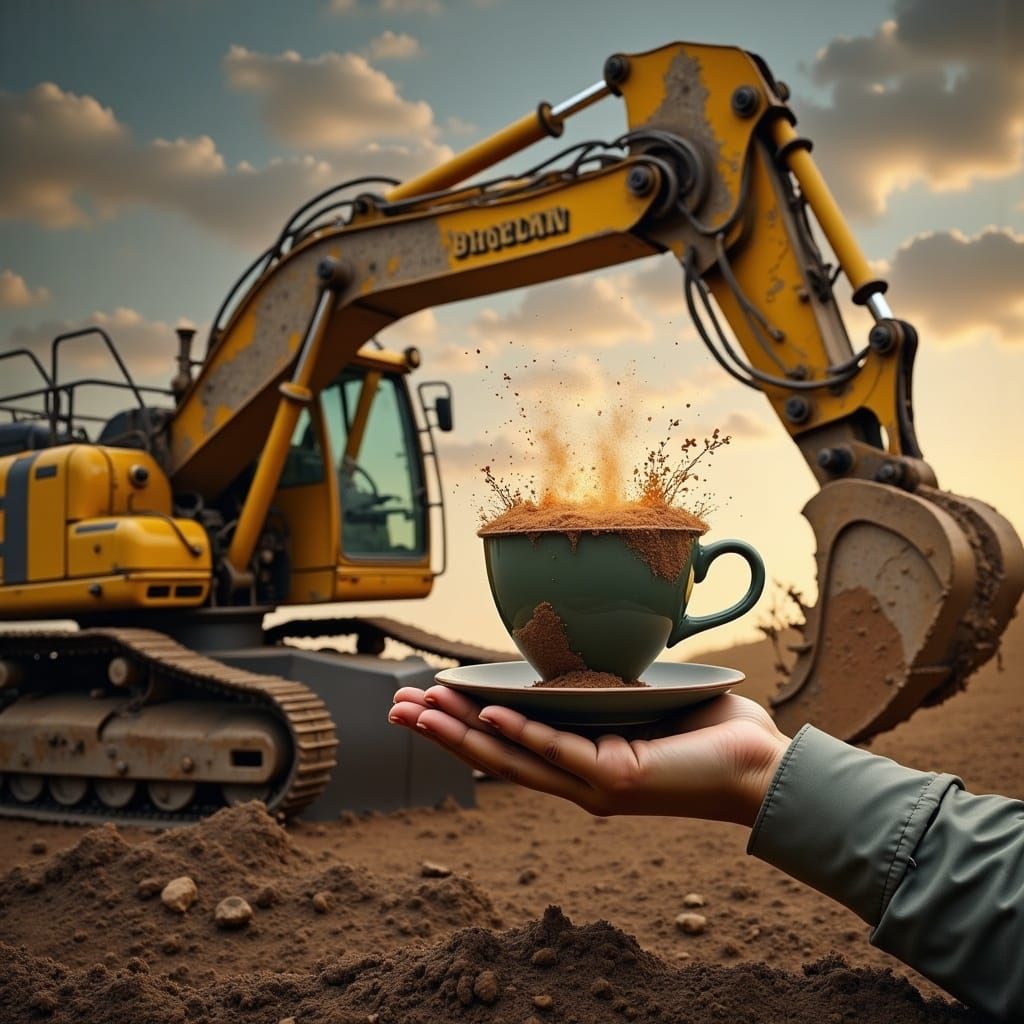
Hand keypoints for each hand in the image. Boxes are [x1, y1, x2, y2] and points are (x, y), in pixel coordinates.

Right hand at [389, 686, 790, 827]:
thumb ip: (606, 683)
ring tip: (419, 712)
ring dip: (463, 733)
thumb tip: (582, 645)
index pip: (508, 741)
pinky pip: (558, 752)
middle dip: (443, 731)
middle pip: (495, 754)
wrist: (760, 767)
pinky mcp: (616, 777)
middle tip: (395, 709)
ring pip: (513, 757)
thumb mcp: (642, 699)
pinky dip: (520, 732)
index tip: (425, 699)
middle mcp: (577, 777)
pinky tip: (486, 716)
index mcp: (580, 759)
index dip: (463, 723)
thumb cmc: (708, 731)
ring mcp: (593, 782)